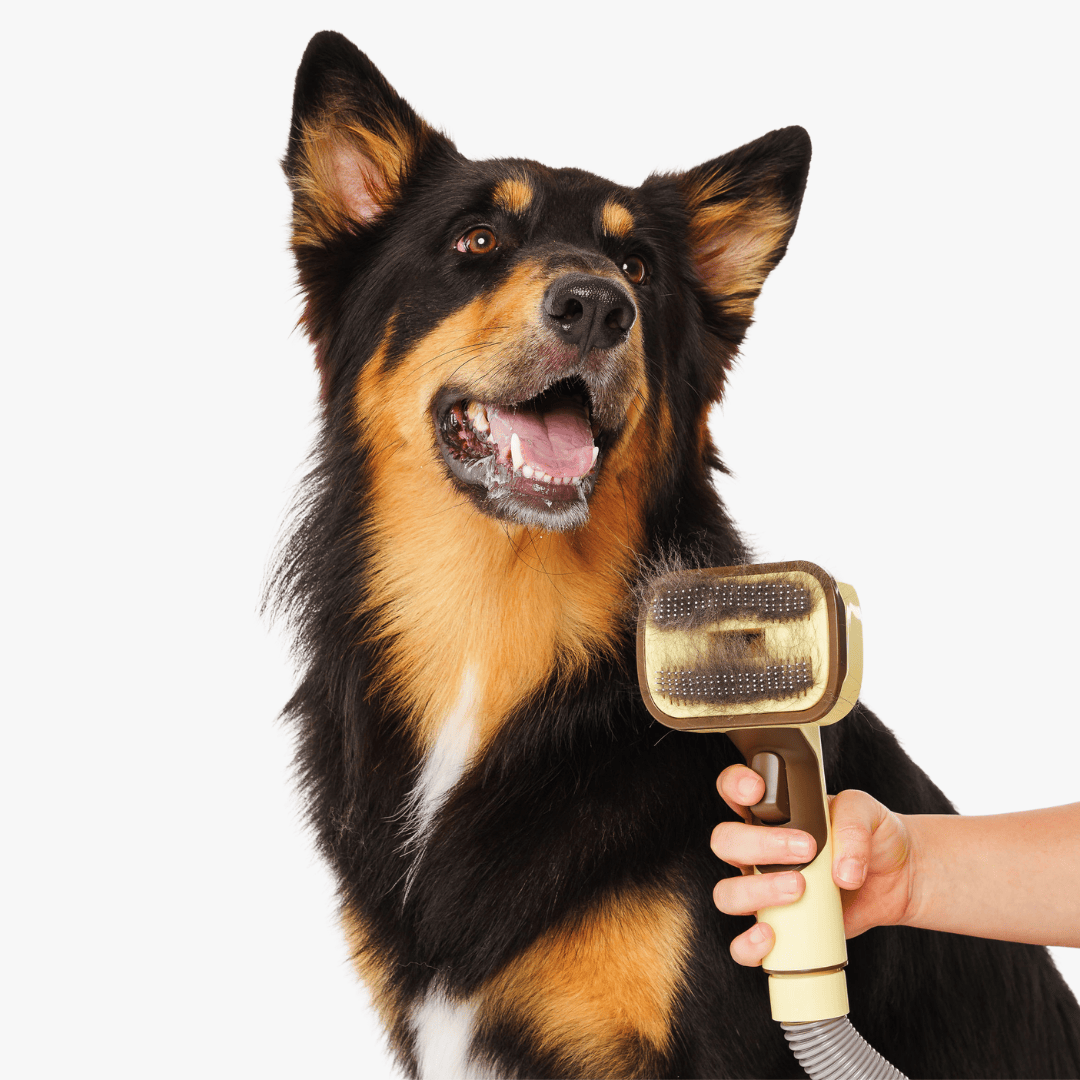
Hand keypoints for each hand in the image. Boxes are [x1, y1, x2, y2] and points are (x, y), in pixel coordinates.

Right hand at [710, 765, 914, 965]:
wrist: (899, 880)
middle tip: (804, 850)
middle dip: (756, 845)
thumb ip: (852, 827)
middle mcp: (759, 849)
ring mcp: (764, 889)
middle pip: (724, 842)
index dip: (734, 785)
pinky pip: (742, 943)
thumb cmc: (875, 837)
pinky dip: (748, 944)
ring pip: (727, 892)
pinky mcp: (778, 926)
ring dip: (755, 891)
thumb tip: (842, 872)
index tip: (756, 791)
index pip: (734, 789)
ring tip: (800, 889)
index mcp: (772, 811)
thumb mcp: (867, 813)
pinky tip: (772, 936)